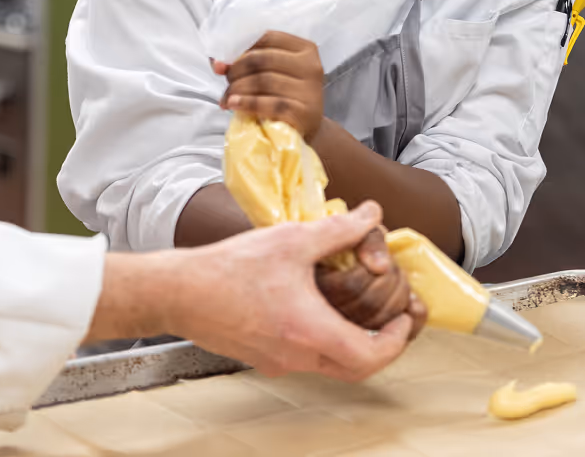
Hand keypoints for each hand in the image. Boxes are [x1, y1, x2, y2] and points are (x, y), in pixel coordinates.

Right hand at [164, 201, 414, 381]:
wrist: (180, 292)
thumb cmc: (230, 267)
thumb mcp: (290, 240)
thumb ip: (338, 230)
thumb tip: (372, 214)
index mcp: (309, 330)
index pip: (371, 356)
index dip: (396, 340)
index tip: (403, 318)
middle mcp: (297, 356)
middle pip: (356, 369)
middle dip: (381, 346)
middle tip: (390, 321)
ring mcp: (278, 362)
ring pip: (331, 366)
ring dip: (352, 344)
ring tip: (358, 311)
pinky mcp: (263, 358)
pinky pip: (306, 359)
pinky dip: (324, 342)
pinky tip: (318, 310)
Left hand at [213, 31, 323, 140]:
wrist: (302, 132)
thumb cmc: (282, 97)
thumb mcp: (269, 74)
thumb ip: (246, 64)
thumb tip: (217, 64)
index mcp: (304, 49)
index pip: (268, 37)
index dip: (241, 48)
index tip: (225, 63)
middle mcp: (311, 66)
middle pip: (262, 59)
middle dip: (236, 70)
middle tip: (227, 82)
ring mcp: (309, 90)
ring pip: (263, 81)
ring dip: (237, 89)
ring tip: (227, 98)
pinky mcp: (304, 112)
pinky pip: (269, 103)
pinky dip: (246, 103)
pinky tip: (234, 104)